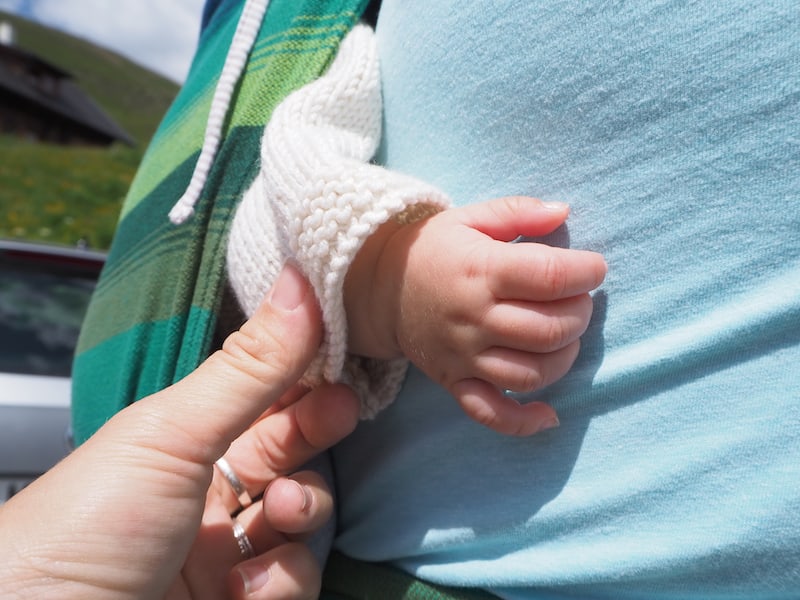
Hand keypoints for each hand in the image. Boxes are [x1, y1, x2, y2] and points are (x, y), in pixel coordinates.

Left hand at [0, 264, 359, 599]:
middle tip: (340, 411)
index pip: (259, 397)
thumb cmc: (87, 523)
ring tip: (280, 513)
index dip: (303, 376)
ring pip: (301, 517)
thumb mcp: (172, 434)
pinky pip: (291, 580)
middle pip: (289, 451)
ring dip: (302, 511)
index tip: (341, 356)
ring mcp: (224, 550)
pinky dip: (278, 582)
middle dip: (317, 432)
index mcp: (182, 440)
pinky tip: (243, 587)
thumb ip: (248, 368)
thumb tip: (300, 281)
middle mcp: (206, 490)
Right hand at [346, 196, 606, 435]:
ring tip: (564, 335)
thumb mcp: (471, 217)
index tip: (594, 267)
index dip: (586, 272)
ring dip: (564, 356)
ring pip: (531, 373)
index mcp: (481, 270)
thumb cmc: (434, 249)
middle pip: (549, 328)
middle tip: (579, 299)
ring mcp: (464, 356)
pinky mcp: (455, 382)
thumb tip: (563, 212)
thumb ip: (519, 212)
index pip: (550, 277)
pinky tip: (549, 415)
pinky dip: (523, 421)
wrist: (380, 287)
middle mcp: (474, 318)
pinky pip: (490, 412)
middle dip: (580, 313)